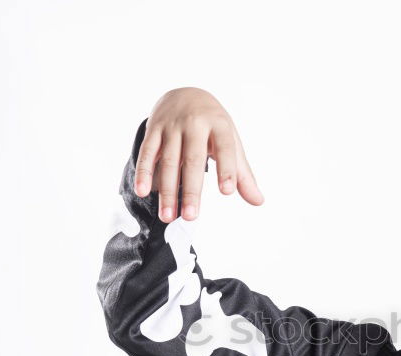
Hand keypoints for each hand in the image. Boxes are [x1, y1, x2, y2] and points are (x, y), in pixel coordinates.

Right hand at [133, 87, 264, 221]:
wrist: (185, 93)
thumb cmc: (213, 126)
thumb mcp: (231, 142)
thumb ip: (242, 174)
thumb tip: (258, 201)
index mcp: (220, 126)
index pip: (225, 149)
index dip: (226, 169)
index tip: (227, 192)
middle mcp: (195, 124)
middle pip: (192, 160)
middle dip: (191, 190)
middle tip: (191, 218)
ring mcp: (172, 126)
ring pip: (168, 161)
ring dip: (167, 190)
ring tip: (168, 216)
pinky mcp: (153, 129)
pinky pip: (147, 152)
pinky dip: (144, 172)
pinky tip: (142, 191)